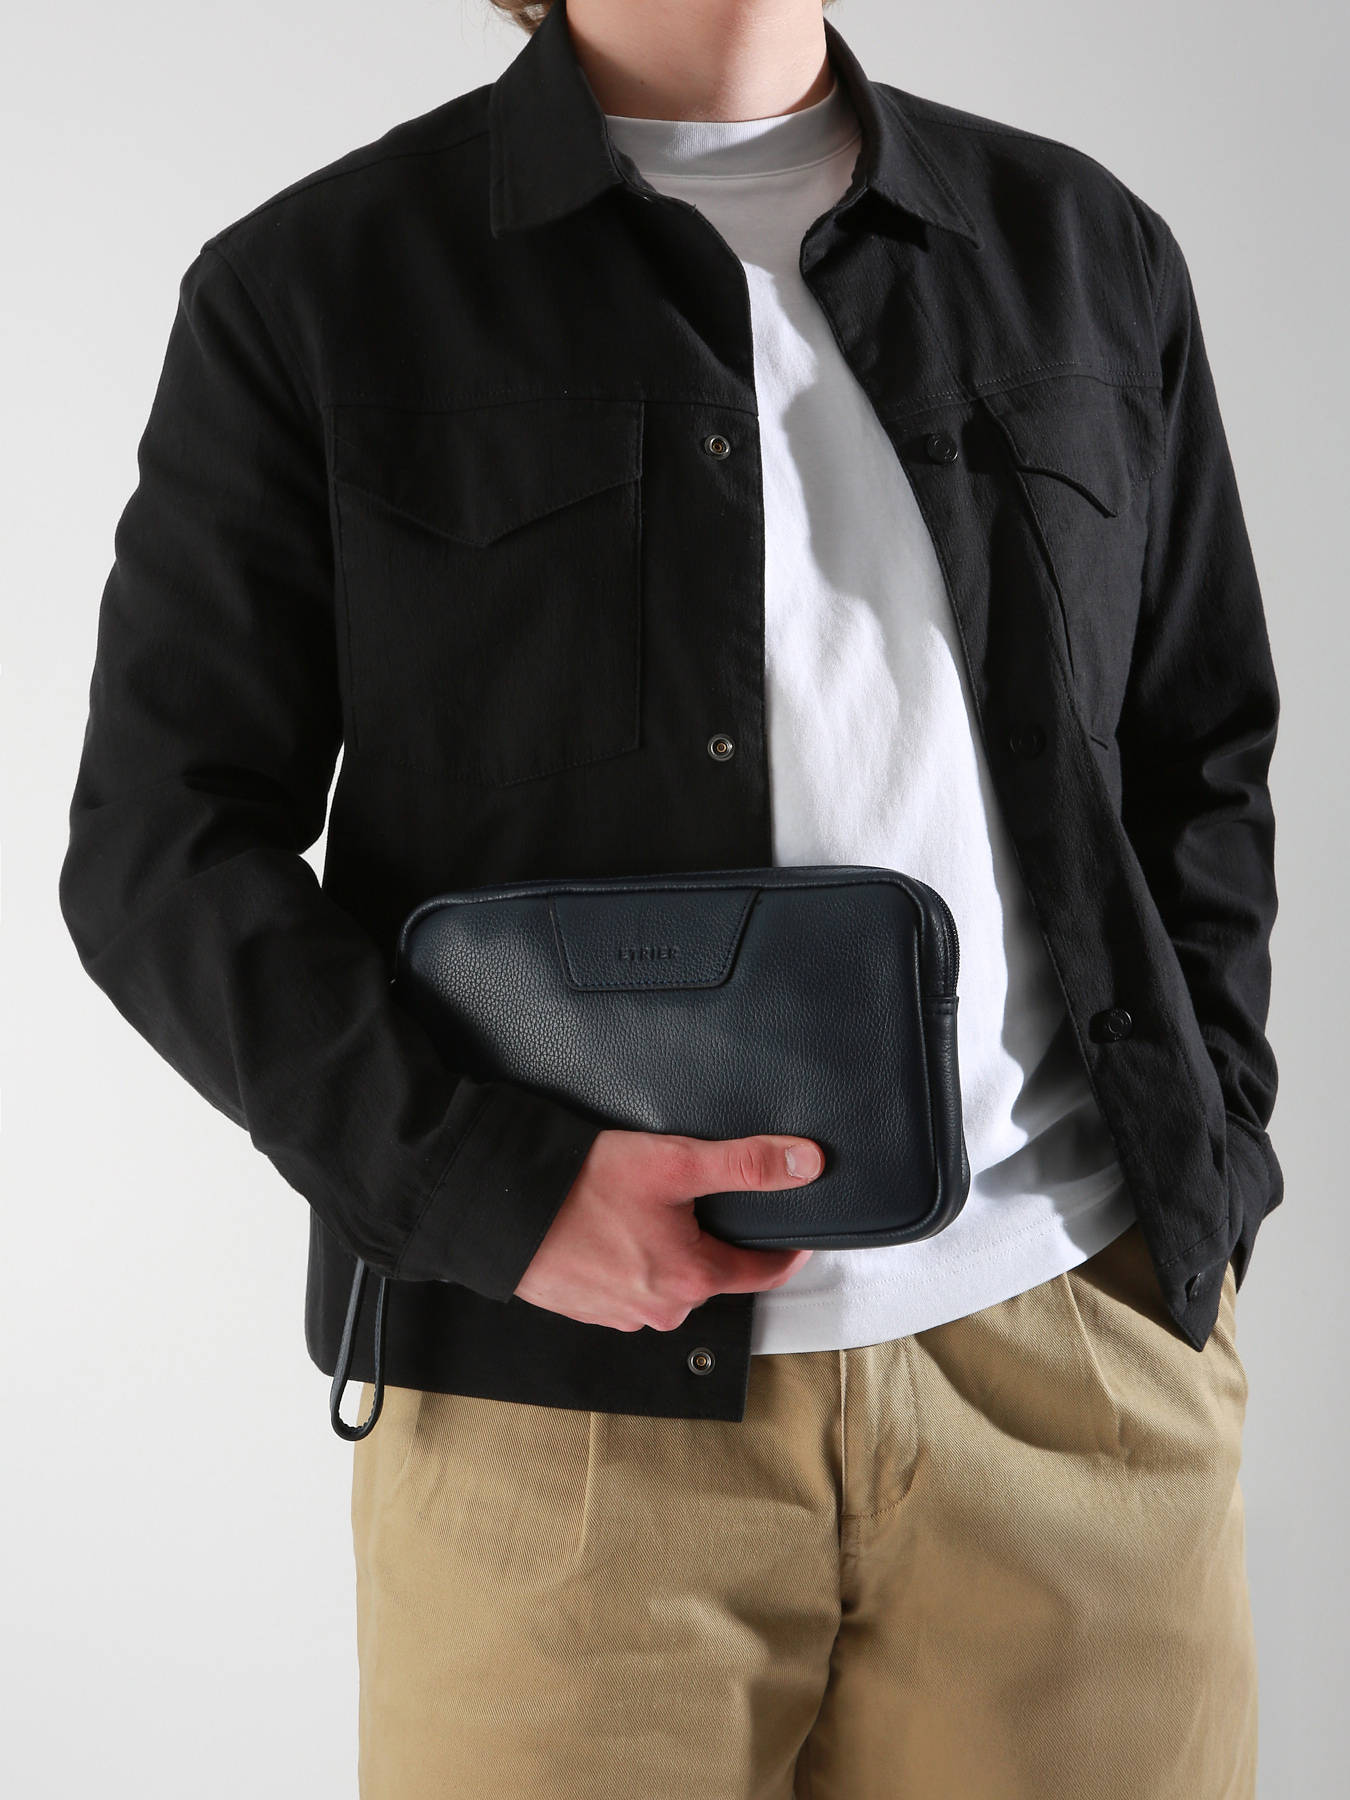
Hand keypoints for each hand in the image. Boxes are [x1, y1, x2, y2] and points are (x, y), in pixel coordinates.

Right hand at [513, 1128, 823, 1331]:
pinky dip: (633, 1259)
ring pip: (670, 1279)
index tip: (797, 1232)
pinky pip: (632, 1285)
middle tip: (696, 1195)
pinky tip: (614, 1227)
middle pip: (713, 1273)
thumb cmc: (579, 1188)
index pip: (764, 1273)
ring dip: (669, 1248)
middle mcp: (661, 1310)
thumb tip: (806, 1164)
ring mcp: (622, 1315)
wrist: (499, 1208)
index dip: (785, 1248)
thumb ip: (746, 1164)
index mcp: (691, 1280)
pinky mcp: (590, 1310)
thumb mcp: (675, 1162)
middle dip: (714, 1238)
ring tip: (645, 1207)